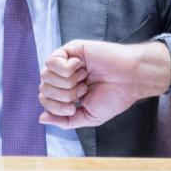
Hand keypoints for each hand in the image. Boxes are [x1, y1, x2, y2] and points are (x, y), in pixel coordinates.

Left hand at [38, 40, 170, 129]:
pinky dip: (66, 69)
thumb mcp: (87, 116)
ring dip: (67, 83)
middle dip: (64, 96)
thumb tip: (41, 119)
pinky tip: (82, 67)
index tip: (74, 107)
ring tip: (84, 80)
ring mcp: (65, 62)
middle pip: (44, 88)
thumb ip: (64, 121)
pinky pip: (52, 61)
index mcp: (65, 92)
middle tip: (83, 91)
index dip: (56, 107)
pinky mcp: (70, 49)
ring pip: (46, 76)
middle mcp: (63, 77)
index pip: (44, 100)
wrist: (130, 80)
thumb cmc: (113, 97)